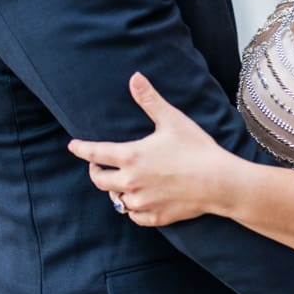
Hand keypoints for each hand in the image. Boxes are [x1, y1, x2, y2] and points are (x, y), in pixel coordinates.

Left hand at [68, 72, 235, 225]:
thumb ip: (149, 99)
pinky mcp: (155, 216)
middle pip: (99, 180)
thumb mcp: (171, 120)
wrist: (219, 182)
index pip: (95, 154)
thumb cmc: (196, 149)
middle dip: (95, 171)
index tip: (73, 146)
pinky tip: (137, 201)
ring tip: (120, 183)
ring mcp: (142, 201)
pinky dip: (132, 208)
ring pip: (116, 200)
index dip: (81, 149)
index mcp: (130, 157)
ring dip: (114, 191)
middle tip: (98, 166)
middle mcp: (130, 182)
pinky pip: (133, 216)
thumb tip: (134, 77)